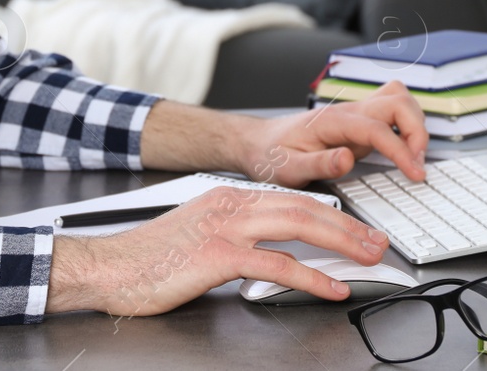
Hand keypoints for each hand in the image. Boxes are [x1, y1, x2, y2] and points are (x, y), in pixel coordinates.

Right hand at [45, 186, 389, 315]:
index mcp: (229, 198)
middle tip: (377, 243)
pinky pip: (277, 264)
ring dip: (341, 243)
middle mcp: (232, 205)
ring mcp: (226, 228)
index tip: (357, 229)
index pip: (293, 199)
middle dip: (348, 226)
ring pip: (299, 226)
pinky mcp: (219, 256)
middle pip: (305, 207)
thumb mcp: (200, 235)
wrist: (108, 267)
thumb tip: (272, 253)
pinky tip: (332, 288)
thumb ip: (236, 237)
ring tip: (368, 259)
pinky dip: (311, 276)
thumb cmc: (149, 259)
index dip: (332, 213)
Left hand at [237, 81, 428, 186]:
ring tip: (414, 157)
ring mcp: (355, 114)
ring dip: (415, 123)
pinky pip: (393, 110)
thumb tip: (346, 159)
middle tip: (417, 163)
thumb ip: (318, 164)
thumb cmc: (271, 155)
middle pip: (397, 101)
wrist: (259, 143)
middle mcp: (347, 112)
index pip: (376, 128)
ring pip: (399, 98)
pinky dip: (407, 124)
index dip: (401, 149)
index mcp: (331, 121)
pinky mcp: (359, 122)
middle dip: (416, 130)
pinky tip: (405, 148)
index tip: (414, 172)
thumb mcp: (288, 168)